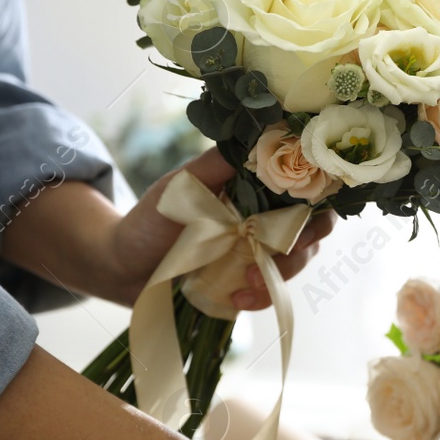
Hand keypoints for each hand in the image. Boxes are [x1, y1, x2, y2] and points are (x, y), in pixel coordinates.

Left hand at [111, 149, 334, 308]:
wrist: (122, 267)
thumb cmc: (150, 220)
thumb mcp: (180, 186)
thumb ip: (216, 166)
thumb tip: (257, 139)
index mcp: (255, 186)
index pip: (306, 186)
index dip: (317, 201)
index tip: (301, 218)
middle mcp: (265, 216)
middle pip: (313, 227)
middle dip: (301, 246)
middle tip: (275, 257)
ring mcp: (258, 251)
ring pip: (297, 261)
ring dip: (280, 275)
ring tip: (245, 286)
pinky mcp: (248, 282)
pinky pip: (272, 291)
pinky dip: (261, 298)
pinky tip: (236, 300)